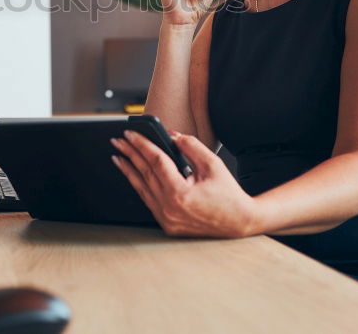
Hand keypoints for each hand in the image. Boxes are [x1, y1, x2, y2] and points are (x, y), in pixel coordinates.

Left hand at [110, 129, 260, 237]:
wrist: (239, 222)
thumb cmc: (228, 193)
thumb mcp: (213, 164)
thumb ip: (190, 146)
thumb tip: (170, 135)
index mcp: (180, 193)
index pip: (155, 162)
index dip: (142, 144)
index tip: (130, 133)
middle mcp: (169, 208)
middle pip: (145, 173)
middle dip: (130, 154)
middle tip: (118, 140)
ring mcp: (167, 219)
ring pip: (142, 189)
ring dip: (129, 170)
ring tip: (118, 156)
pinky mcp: (167, 224)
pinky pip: (149, 201)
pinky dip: (140, 186)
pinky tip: (133, 175)